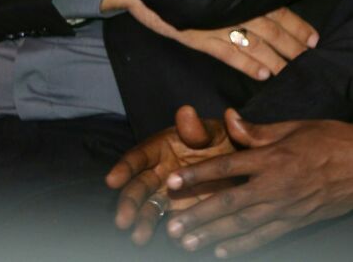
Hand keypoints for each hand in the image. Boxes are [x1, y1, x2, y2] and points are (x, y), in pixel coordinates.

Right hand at [106, 106, 235, 245]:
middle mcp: (159, 172)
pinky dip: (171, 232)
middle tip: (123, 220)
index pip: (138, 158)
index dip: (124, 168)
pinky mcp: (181, 211)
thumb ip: (198, 128)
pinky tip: (172, 240)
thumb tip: (185, 112)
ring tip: (139, 237)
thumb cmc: (223, 140)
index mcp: (160, 149)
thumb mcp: (214, 131)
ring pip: (150, 208)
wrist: (240, 164)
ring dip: (143, 222)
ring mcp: (169, 194)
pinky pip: (172, 222)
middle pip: (138, 187)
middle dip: (129, 203)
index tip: (112, 180)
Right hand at [113, 0, 318, 80]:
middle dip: (292, 46)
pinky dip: (247, 64)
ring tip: (292, 72)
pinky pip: (228, 54)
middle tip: (310, 60)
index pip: (278, 9)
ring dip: (276, 59)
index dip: (297, 25)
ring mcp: (217, 23)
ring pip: (255, 44)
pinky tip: (263, 75)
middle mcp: (234, 6)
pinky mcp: (198, 37)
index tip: (314, 39)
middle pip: (272, 29)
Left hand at [162, 111, 352, 256]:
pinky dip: (242, 246)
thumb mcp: (294, 126)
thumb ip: (258, 130)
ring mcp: (288, 207)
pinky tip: (221, 251)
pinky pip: (265, 236)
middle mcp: (277, 185)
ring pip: (242, 224)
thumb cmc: (332, 138)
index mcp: (274, 157)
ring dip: (212, 234)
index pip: (226, 166)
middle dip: (197, 215)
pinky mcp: (298, 221)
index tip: (171, 182)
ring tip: (187, 242)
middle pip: (229, 202)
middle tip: (171, 225)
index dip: (196, 175)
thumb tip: (229, 121)